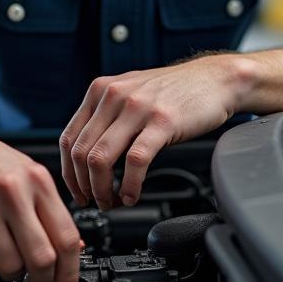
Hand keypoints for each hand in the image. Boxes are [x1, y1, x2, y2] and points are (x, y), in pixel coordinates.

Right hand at [0, 109, 81, 281]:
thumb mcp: (26, 173)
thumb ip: (48, 209)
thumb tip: (72, 249)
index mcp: (36, 179)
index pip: (66, 237)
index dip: (69, 273)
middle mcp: (11, 191)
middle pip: (41, 258)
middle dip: (41, 280)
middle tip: (36, 281)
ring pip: (9, 266)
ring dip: (10, 273)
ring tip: (4, 258)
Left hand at [60, 54, 253, 209]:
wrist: (214, 79)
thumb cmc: (173, 91)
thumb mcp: (129, 93)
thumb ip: (106, 116)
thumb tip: (84, 158)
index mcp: (100, 91)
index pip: (68, 139)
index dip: (68, 174)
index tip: (77, 192)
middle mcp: (114, 96)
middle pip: (80, 153)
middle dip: (84, 187)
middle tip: (95, 202)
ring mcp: (137, 108)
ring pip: (100, 159)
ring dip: (102, 190)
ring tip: (113, 201)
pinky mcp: (162, 121)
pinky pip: (135, 161)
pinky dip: (130, 186)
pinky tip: (133, 195)